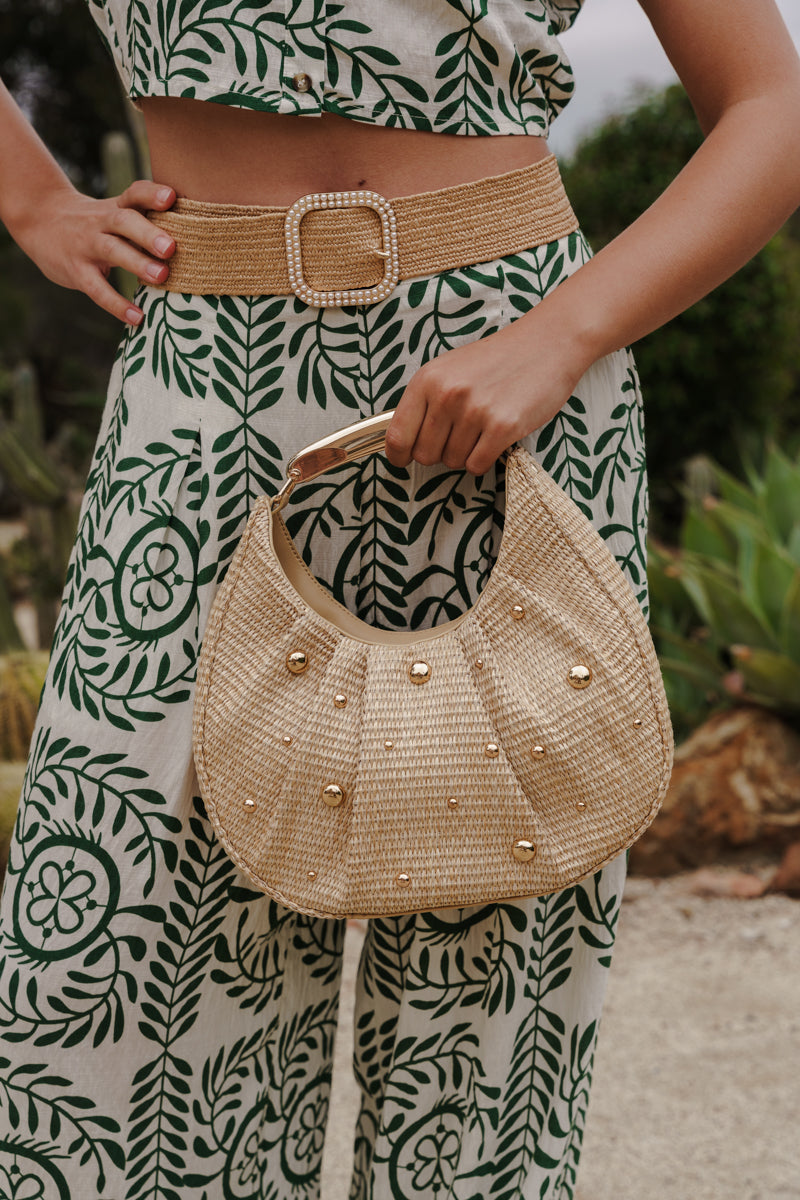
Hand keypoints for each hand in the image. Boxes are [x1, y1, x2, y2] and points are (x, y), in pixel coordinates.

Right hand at [11, 179, 176, 325]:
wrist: (40, 220)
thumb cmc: (95, 222)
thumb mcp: (115, 213)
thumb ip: (146, 221)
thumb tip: (197, 240)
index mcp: (116, 207)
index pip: (134, 193)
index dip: (151, 194)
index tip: (171, 197)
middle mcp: (101, 222)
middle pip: (123, 221)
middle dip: (148, 233)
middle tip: (172, 248)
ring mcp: (86, 246)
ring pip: (111, 251)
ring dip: (136, 263)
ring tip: (162, 277)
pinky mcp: (76, 271)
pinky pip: (97, 289)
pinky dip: (117, 304)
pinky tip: (137, 318)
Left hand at [383, 314, 583, 475]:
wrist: (547, 344)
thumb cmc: (496, 361)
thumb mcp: (449, 370)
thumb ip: (424, 401)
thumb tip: (402, 442)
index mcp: (428, 379)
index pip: (397, 436)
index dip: (398, 455)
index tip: (403, 459)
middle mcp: (448, 395)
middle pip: (425, 455)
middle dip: (439, 453)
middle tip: (459, 435)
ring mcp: (475, 411)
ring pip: (453, 462)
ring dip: (466, 453)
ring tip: (482, 427)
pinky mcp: (503, 426)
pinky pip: (477, 465)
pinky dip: (484, 459)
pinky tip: (494, 438)